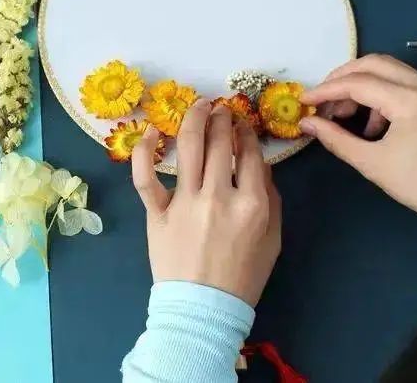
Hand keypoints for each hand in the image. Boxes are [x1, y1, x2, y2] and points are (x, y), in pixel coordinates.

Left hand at [132, 98, 280, 306]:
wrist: (204, 309)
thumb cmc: (242, 276)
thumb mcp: (272, 239)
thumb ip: (270, 199)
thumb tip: (259, 165)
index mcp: (252, 203)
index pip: (249, 153)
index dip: (245, 132)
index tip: (241, 123)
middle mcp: (219, 196)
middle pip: (220, 143)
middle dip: (222, 119)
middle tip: (220, 109)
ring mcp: (185, 203)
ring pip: (188, 148)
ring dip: (194, 120)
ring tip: (198, 106)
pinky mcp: (157, 213)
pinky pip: (145, 177)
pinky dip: (144, 151)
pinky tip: (152, 132)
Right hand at [300, 54, 416, 229]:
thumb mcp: (372, 164)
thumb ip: (335, 139)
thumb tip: (307, 124)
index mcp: (410, 102)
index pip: (358, 83)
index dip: (325, 90)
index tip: (303, 102)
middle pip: (373, 64)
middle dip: (342, 79)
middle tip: (322, 100)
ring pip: (389, 70)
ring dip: (361, 85)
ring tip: (344, 115)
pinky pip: (404, 83)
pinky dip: (381, 94)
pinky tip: (373, 123)